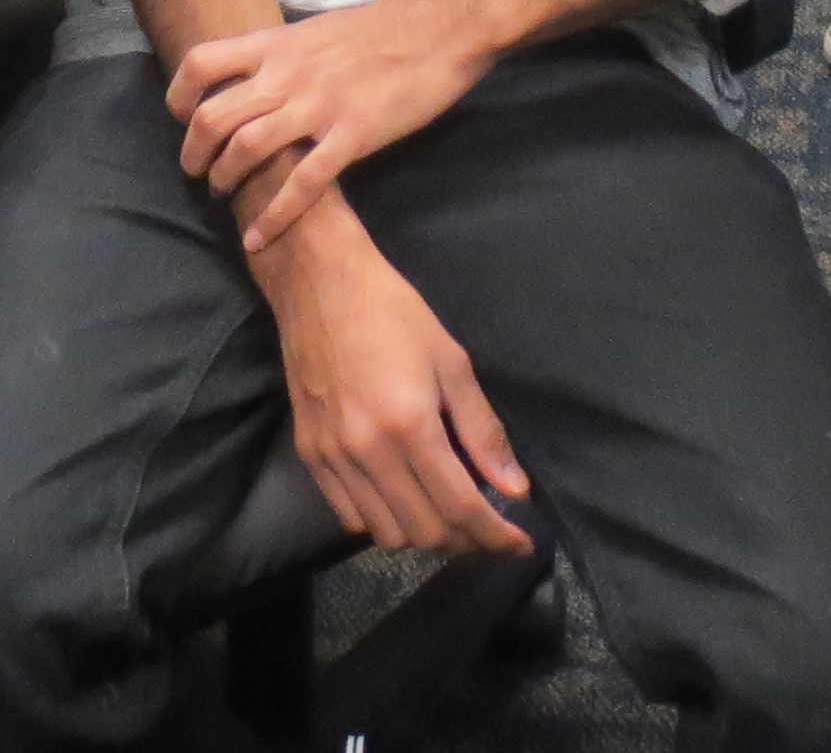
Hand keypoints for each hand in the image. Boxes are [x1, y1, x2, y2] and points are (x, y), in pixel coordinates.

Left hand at [170, 0, 496, 250]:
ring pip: (247, 149)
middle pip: (214, 116)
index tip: (181, 118)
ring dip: (226, 179)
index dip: (180, 95)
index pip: (202, 63)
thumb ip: (285, 54)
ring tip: (224, 196)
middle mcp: (287, 74)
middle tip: (197, 172)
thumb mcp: (318, 30)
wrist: (440, 27)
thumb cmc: (383, 27)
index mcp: (277, 44)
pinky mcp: (351, 135)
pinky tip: (259, 237)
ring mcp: (317, 106)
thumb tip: (261, 75)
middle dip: (194, 152)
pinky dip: (274, 215)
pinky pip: (302, 183)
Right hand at [255, 203, 531, 556]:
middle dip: (466, 541)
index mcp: (410, 426)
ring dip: (425, 536)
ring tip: (449, 518)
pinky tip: (403, 501)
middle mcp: (368, 452)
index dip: (495, 536)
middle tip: (489, 528)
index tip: (520, 545)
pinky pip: (349, 516)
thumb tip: (514, 489)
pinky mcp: (310, 455)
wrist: (319, 285)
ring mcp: (333, 458)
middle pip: (424, 531)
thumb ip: (483, 431)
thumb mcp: (452, 362)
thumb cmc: (395, 314)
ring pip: (386, 533)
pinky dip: (383, 522)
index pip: (459, 507)